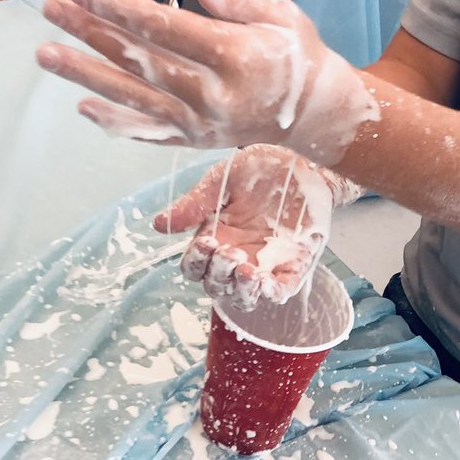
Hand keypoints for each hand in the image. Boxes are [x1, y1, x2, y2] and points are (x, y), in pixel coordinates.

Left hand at [36, 0, 378, 165]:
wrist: (312, 115)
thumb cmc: (295, 54)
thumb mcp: (281, 13)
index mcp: (236, 58)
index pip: (167, 30)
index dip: (121, 9)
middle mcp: (212, 96)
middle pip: (140, 62)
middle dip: (91, 34)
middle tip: (51, 9)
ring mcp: (199, 124)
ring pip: (134, 98)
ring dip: (86, 75)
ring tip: (46, 54)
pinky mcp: (193, 141)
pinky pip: (147, 133)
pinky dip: (115, 122)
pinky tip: (83, 106)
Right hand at [153, 145, 360, 308]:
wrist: (301, 161)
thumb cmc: (261, 169)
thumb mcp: (221, 181)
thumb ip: (194, 204)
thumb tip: (157, 225)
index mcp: (215, 238)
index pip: (194, 268)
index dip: (196, 262)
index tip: (206, 242)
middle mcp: (236, 257)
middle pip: (215, 287)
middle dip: (218, 274)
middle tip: (230, 251)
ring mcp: (264, 265)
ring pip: (243, 298)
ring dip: (240, 290)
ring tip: (246, 271)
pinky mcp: (292, 268)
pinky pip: (279, 293)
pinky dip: (270, 293)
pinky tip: (264, 281)